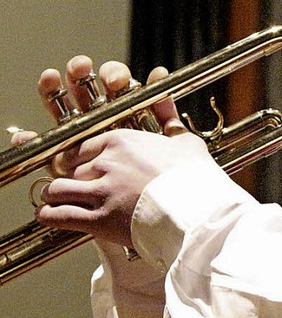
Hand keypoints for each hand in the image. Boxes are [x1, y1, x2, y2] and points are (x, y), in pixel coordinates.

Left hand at [12, 56, 210, 245]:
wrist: (198, 212)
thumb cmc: (195, 178)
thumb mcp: (185, 142)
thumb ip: (168, 117)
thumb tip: (165, 98)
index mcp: (122, 140)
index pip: (82, 144)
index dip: (79, 156)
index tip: (78, 163)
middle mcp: (106, 162)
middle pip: (68, 166)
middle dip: (68, 176)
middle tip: (70, 185)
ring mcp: (100, 191)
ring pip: (57, 188)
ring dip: (54, 195)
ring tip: (55, 200)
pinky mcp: (99, 220)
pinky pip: (59, 216)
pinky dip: (49, 215)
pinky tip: (48, 215)